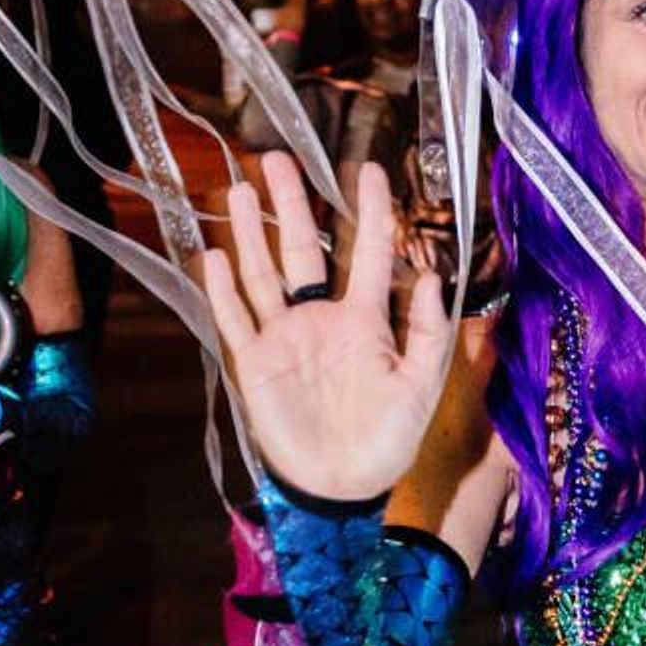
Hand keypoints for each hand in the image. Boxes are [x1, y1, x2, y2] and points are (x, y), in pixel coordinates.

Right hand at [205, 154, 453, 501]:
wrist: (345, 486)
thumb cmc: (390, 437)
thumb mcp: (421, 384)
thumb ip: (427, 331)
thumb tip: (433, 275)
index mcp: (367, 319)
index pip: (369, 252)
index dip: (370, 211)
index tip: (368, 170)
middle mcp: (323, 318)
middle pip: (303, 249)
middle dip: (293, 205)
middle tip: (279, 159)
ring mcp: (285, 338)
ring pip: (265, 274)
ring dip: (252, 233)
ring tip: (242, 190)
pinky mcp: (255, 364)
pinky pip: (236, 318)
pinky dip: (222, 288)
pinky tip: (213, 254)